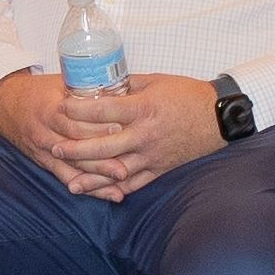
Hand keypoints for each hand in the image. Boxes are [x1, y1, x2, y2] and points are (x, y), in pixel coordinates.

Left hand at [26, 75, 224, 203]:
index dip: (79, 110)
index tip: (62, 107)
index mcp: (142, 109)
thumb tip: (101, 86)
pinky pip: (136, 183)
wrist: (220, 118)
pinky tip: (100, 193)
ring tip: (70, 183)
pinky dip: (116, 189)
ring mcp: (152, 155)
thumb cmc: (188, 95)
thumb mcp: (155, 81)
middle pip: (103, 146)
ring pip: (116, 171)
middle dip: (76, 149)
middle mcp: (144, 135)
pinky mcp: (160, 169)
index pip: (103, 112)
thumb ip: (127, 85)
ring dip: (92, 177)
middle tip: (55, 148)